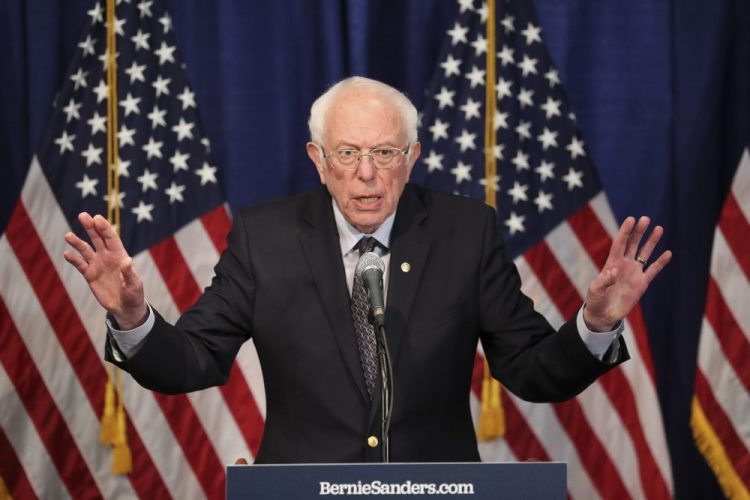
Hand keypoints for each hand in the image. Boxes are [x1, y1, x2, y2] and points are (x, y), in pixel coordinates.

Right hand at [63, 212, 147, 328]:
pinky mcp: (90, 275)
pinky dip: (73, 259)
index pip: (111, 238)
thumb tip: (127, 260)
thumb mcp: (134, 284)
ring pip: (85, 250)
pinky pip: (80, 265)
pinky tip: (67, 254)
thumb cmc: (133, 294)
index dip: (104, 228)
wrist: (125, 307)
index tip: (97, 218)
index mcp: (120, 255)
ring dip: (77, 242)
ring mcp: (97, 265)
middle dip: (90, 227)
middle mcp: (107, 257)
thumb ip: (129, 273)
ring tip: (68, 235)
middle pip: (97, 238)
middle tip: (82, 215)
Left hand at [583, 216, 671, 331]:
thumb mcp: (595, 289)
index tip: (631, 219)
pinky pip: (653, 270)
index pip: (620, 243)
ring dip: (651, 242)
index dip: (625, 231)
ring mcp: (634, 273)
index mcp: (612, 263)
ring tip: (659, 228)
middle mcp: (624, 264)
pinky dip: (660, 262)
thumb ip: (604, 280)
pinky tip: (668, 253)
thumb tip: (615, 270)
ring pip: (644, 253)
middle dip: (639, 232)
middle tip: (646, 219)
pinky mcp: (642, 283)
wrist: (604, 314)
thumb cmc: (595, 300)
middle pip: (633, 244)